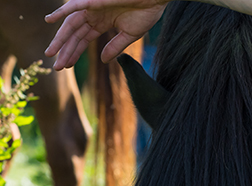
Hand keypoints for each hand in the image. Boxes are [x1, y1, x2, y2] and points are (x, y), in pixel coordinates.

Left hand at [44, 0, 167, 69]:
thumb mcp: (130, 35)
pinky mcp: (93, 1)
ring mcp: (92, 7)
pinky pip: (73, 6)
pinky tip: (50, 20)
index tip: (66, 66)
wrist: (154, 0)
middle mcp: (94, 15)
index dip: (74, 52)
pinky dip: (61, 11)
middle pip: (74, 35)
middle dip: (65, 50)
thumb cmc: (146, 13)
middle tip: (57, 66)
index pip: (83, 40)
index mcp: (102, 23)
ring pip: (71, 24)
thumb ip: (115, 47)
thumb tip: (104, 61)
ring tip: (51, 53)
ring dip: (60, 39)